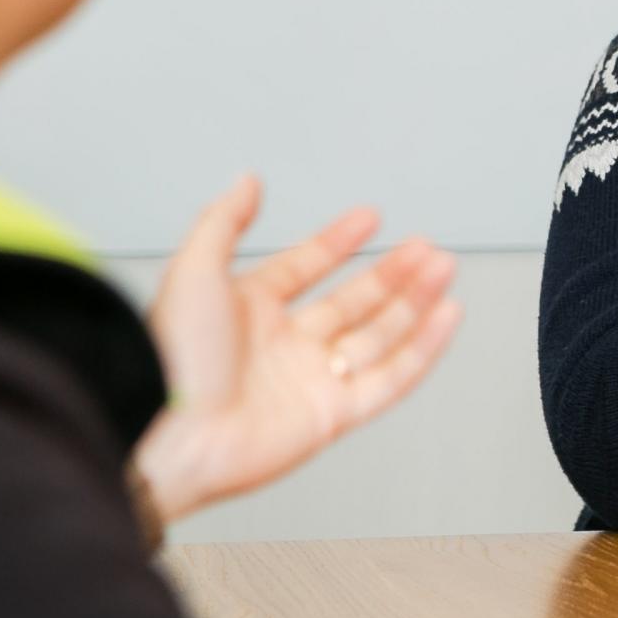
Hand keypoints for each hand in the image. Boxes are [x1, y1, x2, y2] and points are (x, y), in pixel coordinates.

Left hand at [131, 174, 460, 523]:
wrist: (171, 435)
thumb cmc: (172, 360)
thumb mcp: (193, 271)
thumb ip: (223, 221)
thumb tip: (246, 182)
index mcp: (247, 311)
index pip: (304, 268)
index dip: (337, 242)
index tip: (369, 218)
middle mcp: (283, 346)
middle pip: (352, 302)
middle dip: (391, 273)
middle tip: (425, 248)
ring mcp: (311, 381)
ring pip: (378, 336)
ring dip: (414, 302)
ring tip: (443, 270)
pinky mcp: (333, 416)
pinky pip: (391, 379)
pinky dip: (423, 349)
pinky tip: (445, 317)